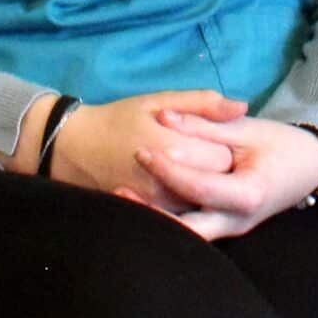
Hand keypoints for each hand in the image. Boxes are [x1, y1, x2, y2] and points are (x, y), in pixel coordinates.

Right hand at [44, 90, 243, 215]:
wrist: (75, 149)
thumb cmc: (120, 119)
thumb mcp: (160, 101)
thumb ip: (203, 104)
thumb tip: (242, 108)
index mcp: (173, 150)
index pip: (222, 157)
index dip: (229, 145)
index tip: (222, 135)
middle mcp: (166, 185)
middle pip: (216, 182)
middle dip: (223, 168)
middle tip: (212, 150)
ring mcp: (158, 206)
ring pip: (202, 202)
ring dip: (209, 186)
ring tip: (201, 165)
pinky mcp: (150, 216)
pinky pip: (185, 214)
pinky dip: (192, 200)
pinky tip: (188, 183)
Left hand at [135, 112, 317, 241]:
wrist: (308, 168)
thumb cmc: (281, 145)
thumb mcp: (247, 128)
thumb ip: (206, 124)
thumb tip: (165, 117)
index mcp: (248, 194)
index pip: (199, 186)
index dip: (169, 168)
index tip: (142, 150)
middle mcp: (236, 221)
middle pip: (185, 228)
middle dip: (151, 213)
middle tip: (119, 190)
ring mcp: (228, 229)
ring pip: (184, 234)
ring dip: (153, 219)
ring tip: (120, 197)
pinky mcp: (220, 227)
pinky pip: (189, 228)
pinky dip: (165, 218)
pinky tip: (140, 203)